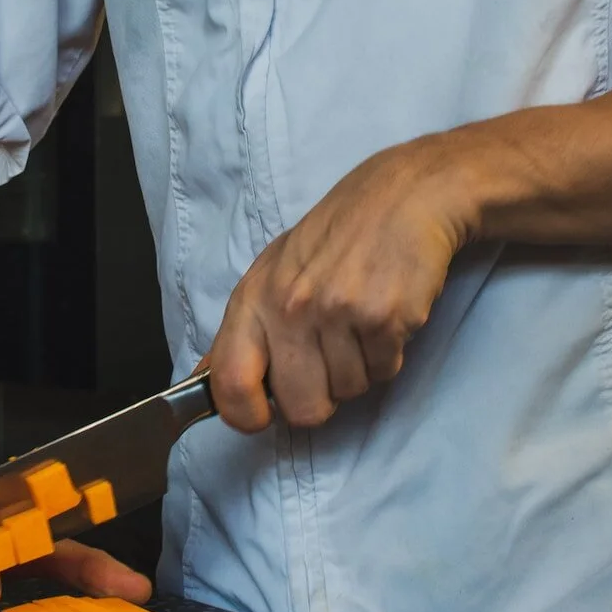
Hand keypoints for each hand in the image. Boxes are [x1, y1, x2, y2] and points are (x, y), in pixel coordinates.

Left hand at [209, 134, 469, 431]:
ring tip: (362, 323)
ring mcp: (338, 313)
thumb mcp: (274, 271)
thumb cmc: (337, 236)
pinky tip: (386, 315)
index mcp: (254, 297)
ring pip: (349, 392)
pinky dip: (389, 354)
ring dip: (360, 369)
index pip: (229, 383)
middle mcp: (290, 307)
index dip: (246, 415)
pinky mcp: (384, 318)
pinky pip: (384, 372)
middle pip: (302, 409)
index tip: (264, 414)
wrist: (406, 196)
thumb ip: (243, 330)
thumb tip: (205, 381)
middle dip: (321, 397)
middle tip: (331, 358)